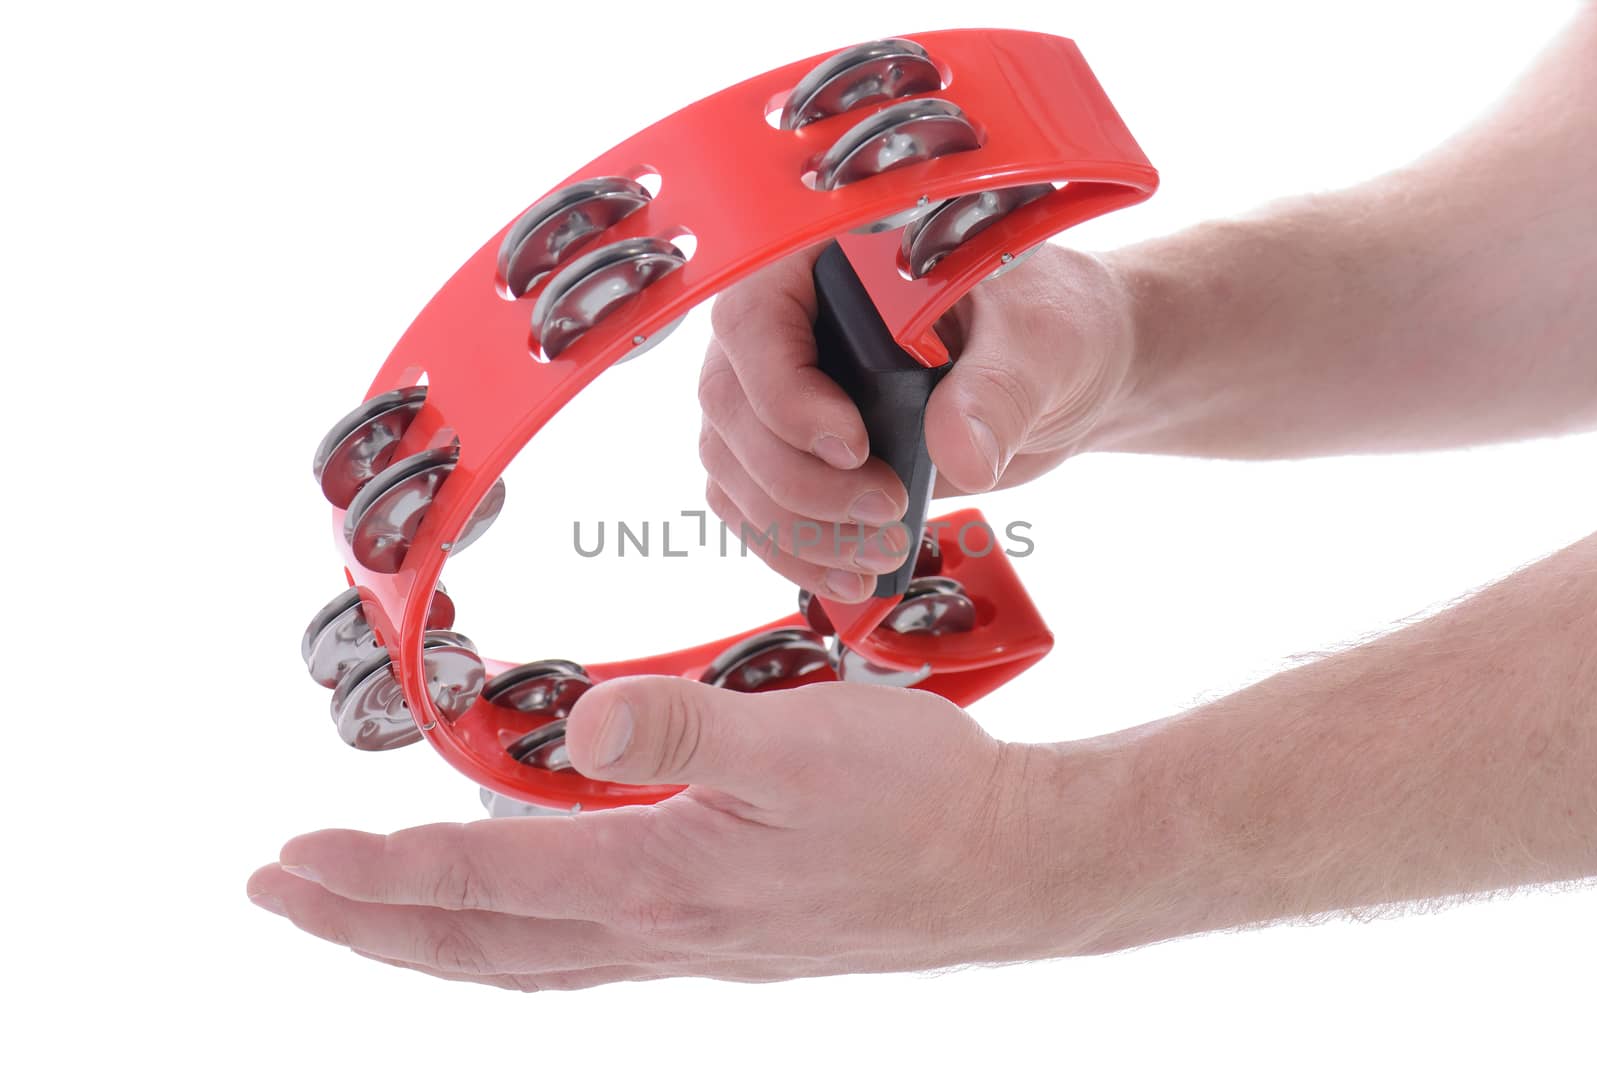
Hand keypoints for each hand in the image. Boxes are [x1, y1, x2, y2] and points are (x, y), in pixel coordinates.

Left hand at [246, 677, 1080, 990]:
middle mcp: (658, 932)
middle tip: (284, 896)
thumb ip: (679, 731)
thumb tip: (574, 730)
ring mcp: (690, 946)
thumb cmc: (915, 799)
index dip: (376, 875)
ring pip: (525, 960)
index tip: (291, 862)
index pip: (481, 883)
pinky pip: (584, 958)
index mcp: (659, 881)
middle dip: (369, 924)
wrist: (1008, 867)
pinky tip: (522, 919)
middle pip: (479, 944)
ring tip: (369, 915)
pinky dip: (518, 944)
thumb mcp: (799, 741)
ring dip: (432, 940)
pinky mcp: (723, 938)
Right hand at [697, 243, 1137, 600]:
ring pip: (733, 466)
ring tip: (881, 555)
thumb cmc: (1050, 324)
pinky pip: (754, 507)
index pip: (754, 322)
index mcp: (828, 258)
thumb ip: (996, 389)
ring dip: (796, 528)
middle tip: (885, 513)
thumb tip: (958, 451)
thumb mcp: (1038, 340)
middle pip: (731, 406)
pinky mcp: (796, 452)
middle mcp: (788, 321)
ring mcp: (782, 390)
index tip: (855, 447)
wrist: (1065, 374)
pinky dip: (794, 550)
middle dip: (799, 481)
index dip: (787, 394)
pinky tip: (850, 576)